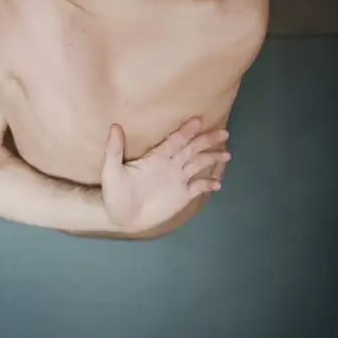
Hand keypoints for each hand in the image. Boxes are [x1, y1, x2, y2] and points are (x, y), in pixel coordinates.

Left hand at [101, 117, 229, 231]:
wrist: (120, 216)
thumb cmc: (114, 192)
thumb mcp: (111, 170)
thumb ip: (114, 149)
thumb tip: (114, 126)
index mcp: (156, 157)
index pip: (174, 141)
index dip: (185, 131)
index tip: (197, 121)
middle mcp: (170, 165)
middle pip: (191, 149)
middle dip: (207, 140)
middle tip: (224, 133)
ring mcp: (177, 180)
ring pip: (198, 164)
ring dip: (211, 158)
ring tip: (226, 154)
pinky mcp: (181, 196)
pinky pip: (197, 187)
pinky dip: (208, 185)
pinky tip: (217, 184)